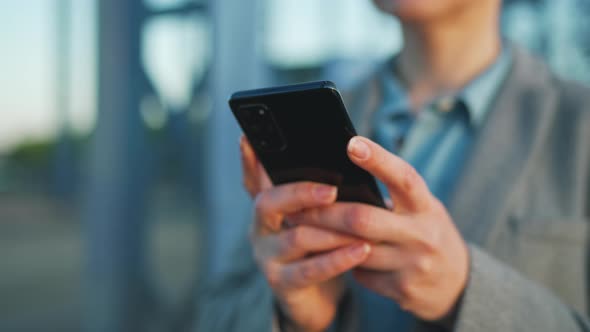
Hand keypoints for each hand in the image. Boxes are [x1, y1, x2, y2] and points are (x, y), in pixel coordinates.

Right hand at [240, 137, 371, 330]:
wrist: (316, 299)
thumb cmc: (319, 248)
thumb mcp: (315, 218)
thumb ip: (318, 195)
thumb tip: (345, 158)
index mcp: (269, 208)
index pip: (254, 179)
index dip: (248, 161)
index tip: (248, 138)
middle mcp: (260, 229)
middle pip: (268, 202)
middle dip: (300, 193)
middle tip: (332, 191)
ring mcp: (267, 256)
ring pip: (295, 236)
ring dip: (330, 231)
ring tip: (359, 227)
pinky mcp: (281, 283)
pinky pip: (309, 270)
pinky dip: (337, 259)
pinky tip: (361, 251)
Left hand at [291, 136, 468, 320]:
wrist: (456, 284)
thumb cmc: (425, 232)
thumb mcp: (420, 208)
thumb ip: (392, 195)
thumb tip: (341, 173)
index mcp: (426, 206)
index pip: (404, 178)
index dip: (378, 160)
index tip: (351, 143)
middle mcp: (423, 235)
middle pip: (362, 219)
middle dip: (324, 213)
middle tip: (296, 206)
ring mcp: (413, 265)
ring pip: (354, 250)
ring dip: (323, 239)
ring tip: (298, 227)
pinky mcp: (402, 290)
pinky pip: (360, 274)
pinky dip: (343, 262)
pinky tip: (332, 255)